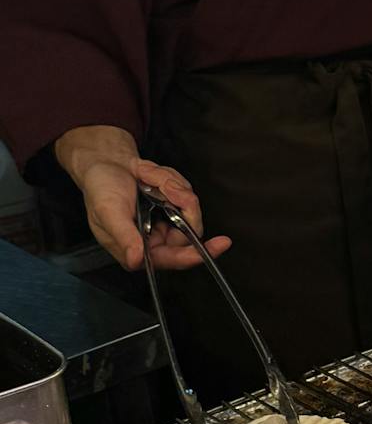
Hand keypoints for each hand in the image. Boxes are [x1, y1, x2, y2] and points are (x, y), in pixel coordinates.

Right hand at [54, 125, 230, 270]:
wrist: (104, 163)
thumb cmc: (100, 189)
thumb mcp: (108, 212)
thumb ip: (124, 236)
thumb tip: (136, 259)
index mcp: (139, 251)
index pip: (175, 259)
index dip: (197, 254)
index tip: (219, 245)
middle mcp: (156, 241)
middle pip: (190, 230)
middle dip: (181, 202)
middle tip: (166, 185)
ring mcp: (167, 223)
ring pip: (189, 208)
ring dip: (170, 185)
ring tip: (146, 176)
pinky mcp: (174, 206)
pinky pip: (185, 192)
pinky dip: (170, 178)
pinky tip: (150, 175)